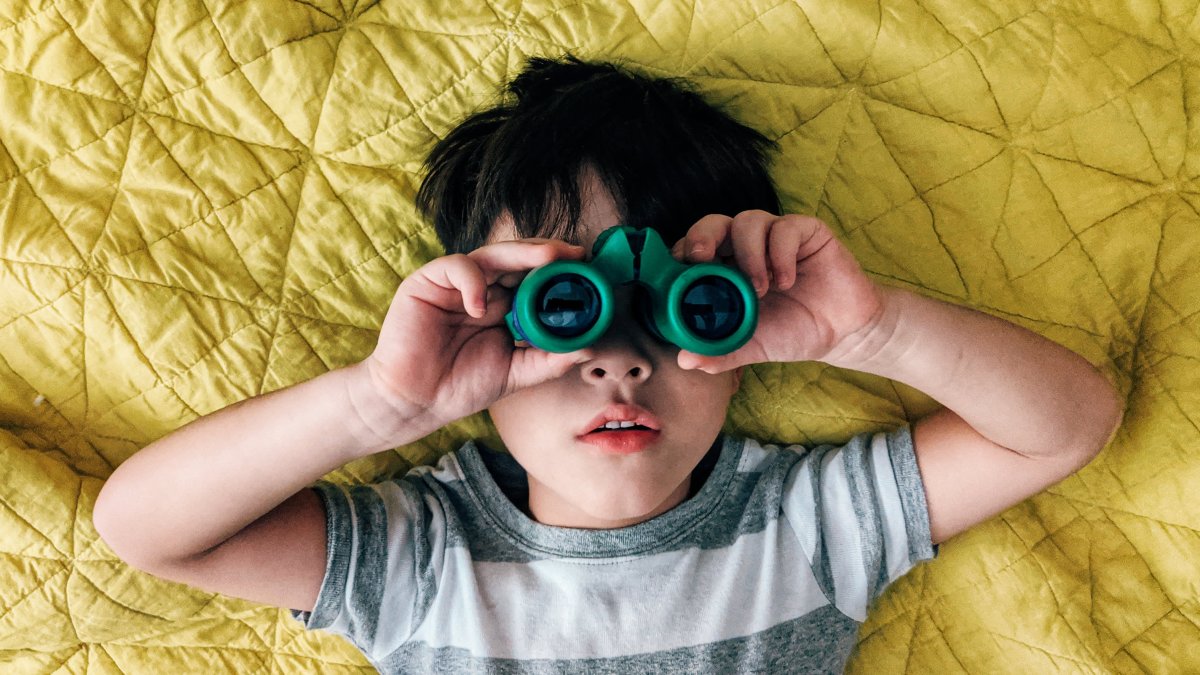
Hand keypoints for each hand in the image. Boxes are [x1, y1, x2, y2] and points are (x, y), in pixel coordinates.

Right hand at [361, 239, 595, 427]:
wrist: (415, 402)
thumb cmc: (460, 386)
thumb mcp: (515, 373)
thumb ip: (548, 360)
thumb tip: (589, 346)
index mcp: (504, 306)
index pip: (536, 280)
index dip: (562, 274)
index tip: (591, 273)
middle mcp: (483, 289)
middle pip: (519, 260)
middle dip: (549, 254)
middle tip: (577, 255)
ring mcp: (456, 284)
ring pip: (494, 254)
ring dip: (523, 254)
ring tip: (550, 258)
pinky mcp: (428, 282)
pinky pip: (456, 267)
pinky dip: (473, 282)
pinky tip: (483, 308)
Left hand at [669, 211, 885, 371]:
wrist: (842, 332)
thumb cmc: (791, 332)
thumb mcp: (751, 346)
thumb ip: (720, 351)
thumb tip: (685, 360)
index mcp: (724, 269)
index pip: (692, 250)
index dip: (680, 256)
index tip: (676, 274)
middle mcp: (744, 247)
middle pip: (713, 224)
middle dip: (701, 237)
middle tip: (702, 260)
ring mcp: (774, 236)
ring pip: (747, 221)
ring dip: (748, 254)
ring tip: (760, 290)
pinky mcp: (804, 231)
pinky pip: (784, 228)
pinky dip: (780, 255)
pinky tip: (787, 282)